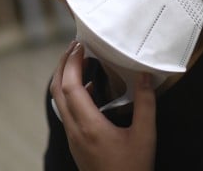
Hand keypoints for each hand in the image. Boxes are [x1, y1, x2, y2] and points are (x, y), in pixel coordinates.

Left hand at [51, 43, 155, 170]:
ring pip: (59, 101)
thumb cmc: (133, 170)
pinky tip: (90, 89)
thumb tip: (144, 75)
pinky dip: (72, 94)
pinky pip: (66, 112)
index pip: (70, 86)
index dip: (72, 62)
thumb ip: (145, 104)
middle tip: (75, 47)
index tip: (80, 45)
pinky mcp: (76, 143)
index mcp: (88, 125)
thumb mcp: (145, 136)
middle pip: (57, 90)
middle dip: (62, 64)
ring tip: (80, 62)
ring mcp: (73, 137)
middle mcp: (74, 130)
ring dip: (65, 78)